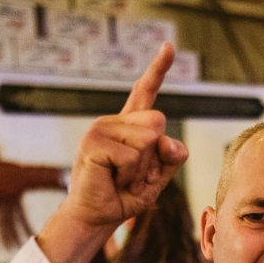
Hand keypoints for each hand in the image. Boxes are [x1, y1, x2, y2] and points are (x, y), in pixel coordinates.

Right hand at [60, 43, 188, 230]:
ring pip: (147, 140)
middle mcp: (114, 121)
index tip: (169, 46)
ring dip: (140, 168)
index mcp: (130, 125)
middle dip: (154, 156)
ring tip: (120, 177)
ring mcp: (100, 128)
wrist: (97, 216)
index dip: (158, 68)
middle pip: (158, 122)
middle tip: (132, 174)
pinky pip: (132, 155)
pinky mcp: (92, 142)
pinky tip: (111, 178)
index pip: (145, 91)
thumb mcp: (158, 177)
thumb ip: (171, 157)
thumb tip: (166, 140)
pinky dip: (128, 175)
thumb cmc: (124, 195)